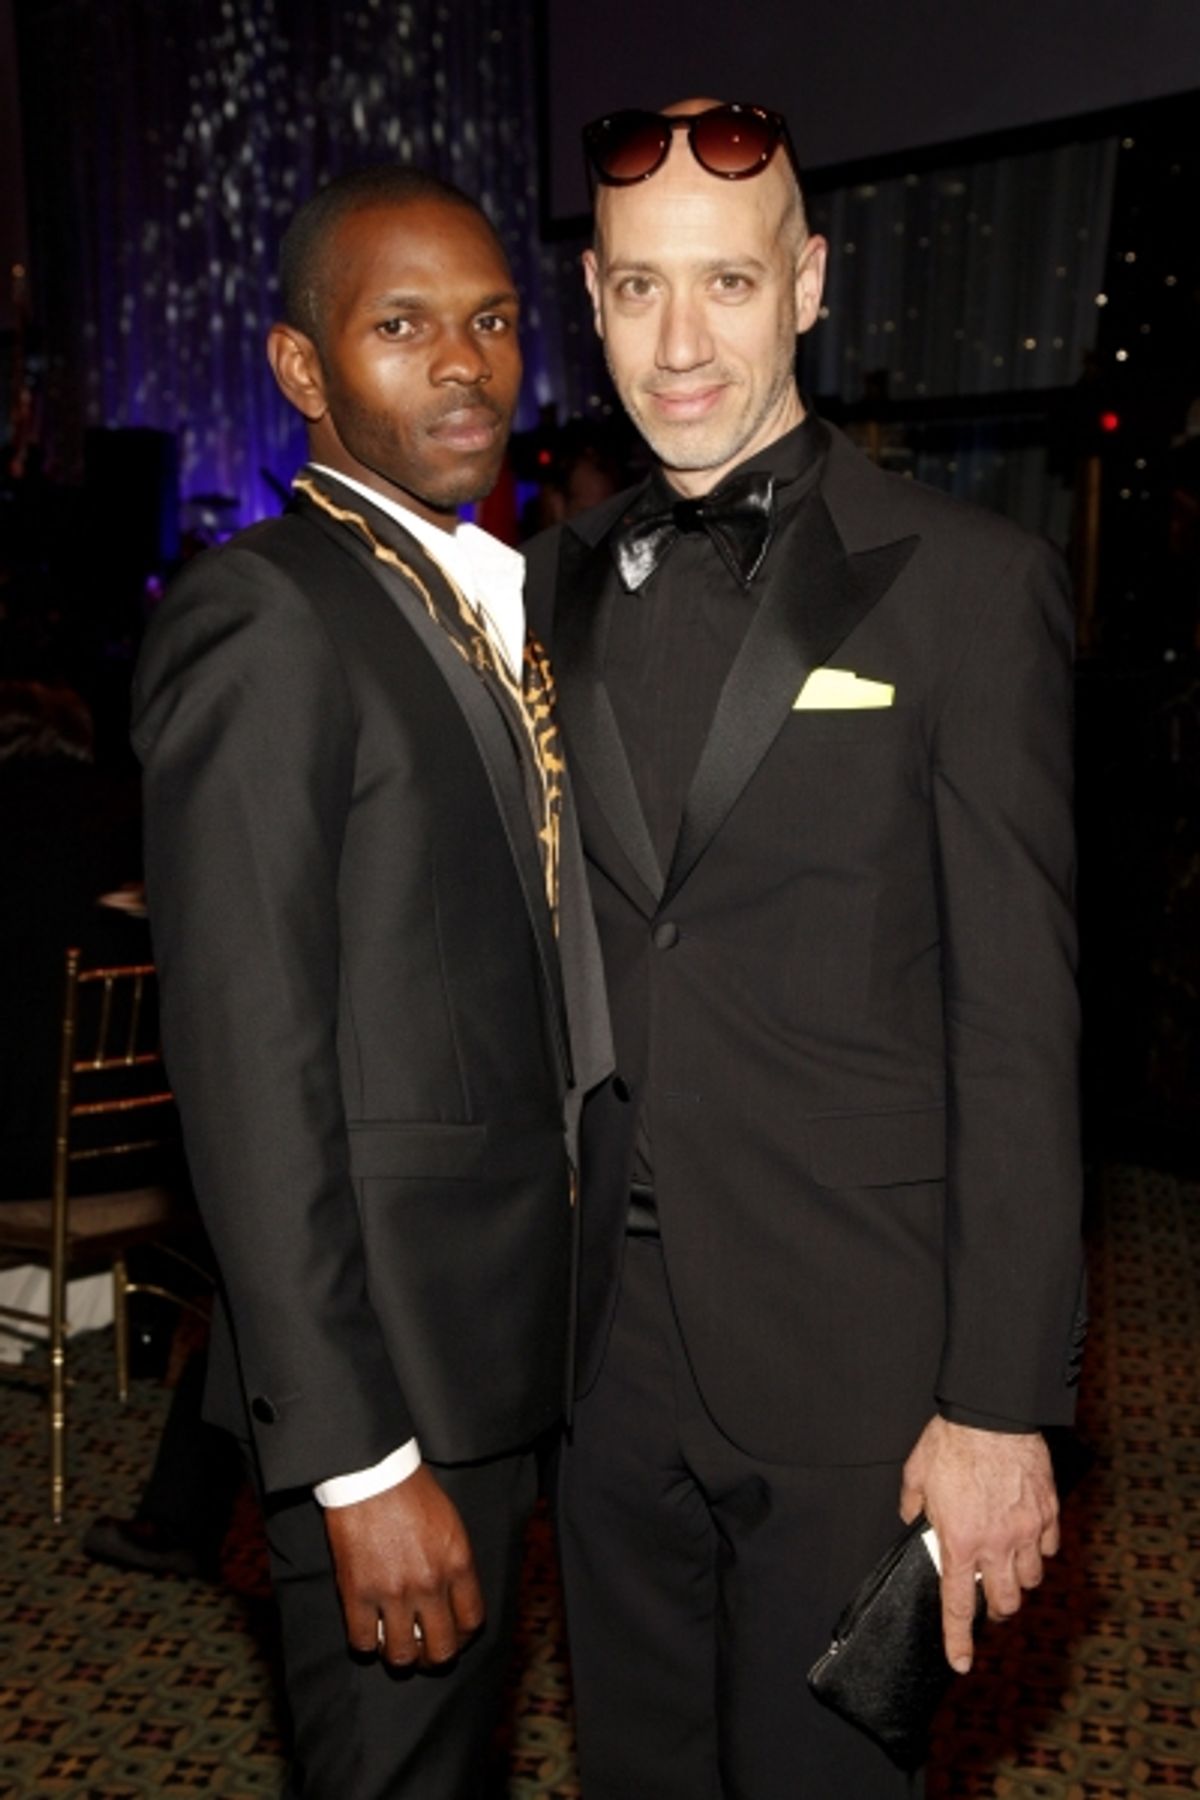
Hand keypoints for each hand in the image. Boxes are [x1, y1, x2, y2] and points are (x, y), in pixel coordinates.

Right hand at [323, 1465, 484, 1668]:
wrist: (371, 1472)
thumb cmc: (412, 1491)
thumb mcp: (451, 1523)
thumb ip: (456, 1564)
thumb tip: (456, 1600)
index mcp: (457, 1563)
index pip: (472, 1623)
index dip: (463, 1637)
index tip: (452, 1636)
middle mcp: (430, 1584)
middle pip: (441, 1650)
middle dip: (433, 1656)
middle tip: (423, 1648)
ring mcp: (393, 1592)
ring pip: (402, 1656)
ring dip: (400, 1655)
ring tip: (394, 1643)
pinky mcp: (357, 1593)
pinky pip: (364, 1643)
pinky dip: (366, 1643)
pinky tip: (368, 1629)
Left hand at [900, 1416, 1058, 1674]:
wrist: (992, 1413)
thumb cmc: (951, 1441)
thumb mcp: (916, 1473)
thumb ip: (912, 1504)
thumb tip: (912, 1519)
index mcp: (959, 1541)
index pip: (958, 1605)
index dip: (959, 1640)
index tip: (961, 1663)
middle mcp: (996, 1544)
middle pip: (1005, 1603)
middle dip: (996, 1608)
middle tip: (987, 1596)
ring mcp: (1027, 1531)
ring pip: (1031, 1580)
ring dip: (1018, 1580)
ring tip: (1007, 1563)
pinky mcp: (1048, 1513)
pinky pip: (1049, 1549)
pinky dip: (1040, 1550)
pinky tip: (1028, 1536)